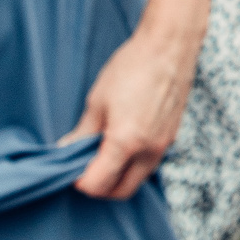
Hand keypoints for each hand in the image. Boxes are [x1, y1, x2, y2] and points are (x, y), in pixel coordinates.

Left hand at [61, 21, 197, 198]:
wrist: (169, 48)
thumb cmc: (131, 67)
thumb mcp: (98, 100)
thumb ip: (83, 132)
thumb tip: (67, 149)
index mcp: (125, 143)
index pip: (98, 184)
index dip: (80, 181)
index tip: (71, 168)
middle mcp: (148, 151)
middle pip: (121, 191)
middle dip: (100, 187)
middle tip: (85, 169)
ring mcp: (163, 145)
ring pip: (138, 179)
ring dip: (119, 176)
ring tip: (103, 154)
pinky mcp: (172, 137)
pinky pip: (150, 163)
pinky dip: (134, 163)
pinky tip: (123, 142)